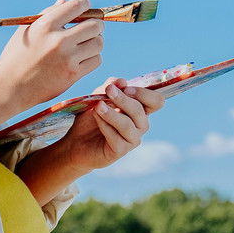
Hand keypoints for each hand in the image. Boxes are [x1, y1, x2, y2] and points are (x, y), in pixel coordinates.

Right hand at [0, 0, 102, 110]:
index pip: (76, 6)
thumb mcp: (26, 29)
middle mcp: (58, 40)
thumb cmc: (16, 55)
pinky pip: (96, 60)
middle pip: (95, 25)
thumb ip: (47, 13)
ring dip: (95, 41)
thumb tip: (64, 0)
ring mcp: (67, 59)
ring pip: (98, 43)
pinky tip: (82, 57)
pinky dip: (93, 57)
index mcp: (45, 24)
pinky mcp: (72, 75)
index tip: (85, 7)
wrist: (10, 86)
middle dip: (96, 24)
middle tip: (92, 27)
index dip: (85, 4)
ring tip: (86, 43)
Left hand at [51, 75, 165, 171]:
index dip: (144, 94)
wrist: (76, 140)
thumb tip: (122, 81)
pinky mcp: (120, 151)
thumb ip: (111, 87)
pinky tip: (95, 117)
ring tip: (98, 106)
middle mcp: (140, 125)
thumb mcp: (99, 96)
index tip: (126, 88)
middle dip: (123, 99)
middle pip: (140, 111)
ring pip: (127, 125)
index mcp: (140, 109)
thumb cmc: (92, 117)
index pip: (156, 102)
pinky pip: (116, 137)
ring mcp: (132, 139)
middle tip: (108, 90)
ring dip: (112, 113)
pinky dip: (104, 125)